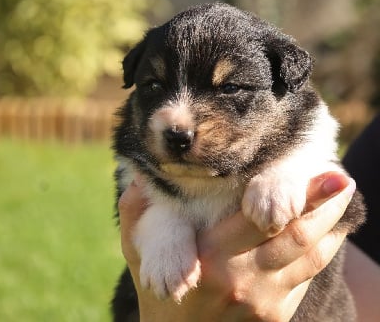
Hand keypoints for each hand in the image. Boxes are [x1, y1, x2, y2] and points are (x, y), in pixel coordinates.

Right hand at [118, 172, 354, 321]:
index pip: (261, 221)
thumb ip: (136, 209)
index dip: (295, 196)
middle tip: (340, 178)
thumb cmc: (158, 291)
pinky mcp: (275, 316)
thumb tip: (143, 174)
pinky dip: (323, 251)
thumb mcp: (139, 249)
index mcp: (210, 257)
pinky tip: (330, 231)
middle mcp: (242, 279)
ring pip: (310, 258)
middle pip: (296, 237)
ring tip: (343, 197)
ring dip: (331, 225)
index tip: (319, 172)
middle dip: (324, 205)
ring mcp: (264, 301)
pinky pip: (307, 278)